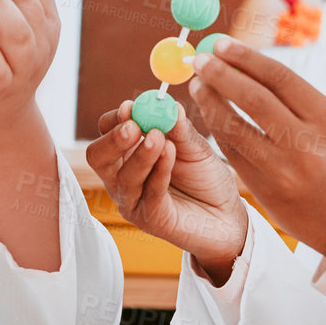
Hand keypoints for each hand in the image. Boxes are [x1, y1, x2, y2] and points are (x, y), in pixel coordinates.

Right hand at [85, 102, 247, 284]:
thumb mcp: (196, 148)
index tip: (129, 105)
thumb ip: (181, 130)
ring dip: (141, 155)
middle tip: (133, 126)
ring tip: (160, 139)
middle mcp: (123, 176)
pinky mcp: (149, 220)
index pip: (106, 131)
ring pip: (123, 177)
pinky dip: (159, 172)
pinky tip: (171, 154)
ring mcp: (133, 200)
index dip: (114, 118)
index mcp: (129, 153)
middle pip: (98, 156)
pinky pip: (149, 194)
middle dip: (113, 139)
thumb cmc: (206, 180)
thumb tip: (170, 104)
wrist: (227, 216)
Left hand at [187, 36, 325, 259]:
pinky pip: (232, 152)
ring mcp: (283, 170)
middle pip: (254, 99)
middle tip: (200, 60)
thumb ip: (293, 98)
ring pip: (235, 128)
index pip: (280, 79)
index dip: (246, 58)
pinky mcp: (264, 190)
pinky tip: (208, 114)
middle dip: (221, 75)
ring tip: (197, 85)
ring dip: (210, 103)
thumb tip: (243, 63)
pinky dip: (216, 129)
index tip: (221, 44)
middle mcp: (307, 143)